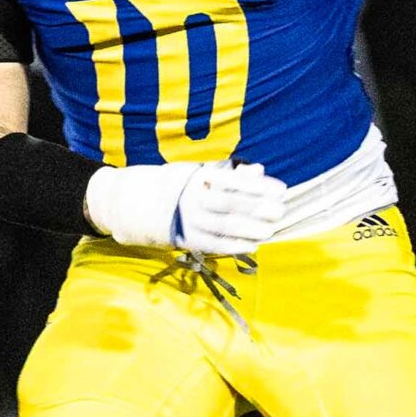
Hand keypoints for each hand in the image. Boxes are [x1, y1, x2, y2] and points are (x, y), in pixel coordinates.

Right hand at [85, 160, 289, 254]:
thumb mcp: (200, 174)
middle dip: (258, 208)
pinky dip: (235, 245)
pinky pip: (213, 244)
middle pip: (231, 205)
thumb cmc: (176, 186)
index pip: (234, 182)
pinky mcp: (185, 239)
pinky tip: (253, 245)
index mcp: (198, 179)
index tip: (281, 189)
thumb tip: (259, 171)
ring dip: (250, 229)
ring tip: (270, 230)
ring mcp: (188, 221)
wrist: (134, 204)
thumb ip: (231, 174)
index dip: (259, 186)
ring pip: (224, 226)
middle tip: (281, 211)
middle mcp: (192, 199)